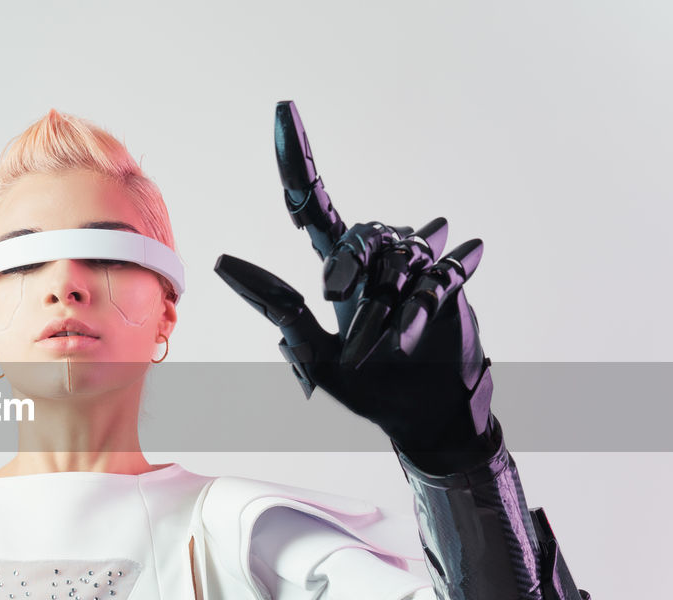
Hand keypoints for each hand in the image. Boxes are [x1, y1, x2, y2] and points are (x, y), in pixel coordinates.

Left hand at [214, 101, 496, 471]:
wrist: (422, 416)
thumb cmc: (367, 386)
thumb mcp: (315, 357)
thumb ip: (280, 311)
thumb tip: (221, 264)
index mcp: (339, 272)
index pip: (313, 206)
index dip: (297, 160)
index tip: (282, 111)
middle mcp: (377, 263)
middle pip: (360, 232)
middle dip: (346, 262)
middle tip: (333, 295)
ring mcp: (416, 272)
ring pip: (398, 252)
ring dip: (387, 302)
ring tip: (390, 341)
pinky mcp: (451, 287)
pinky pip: (441, 273)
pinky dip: (428, 297)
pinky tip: (429, 306)